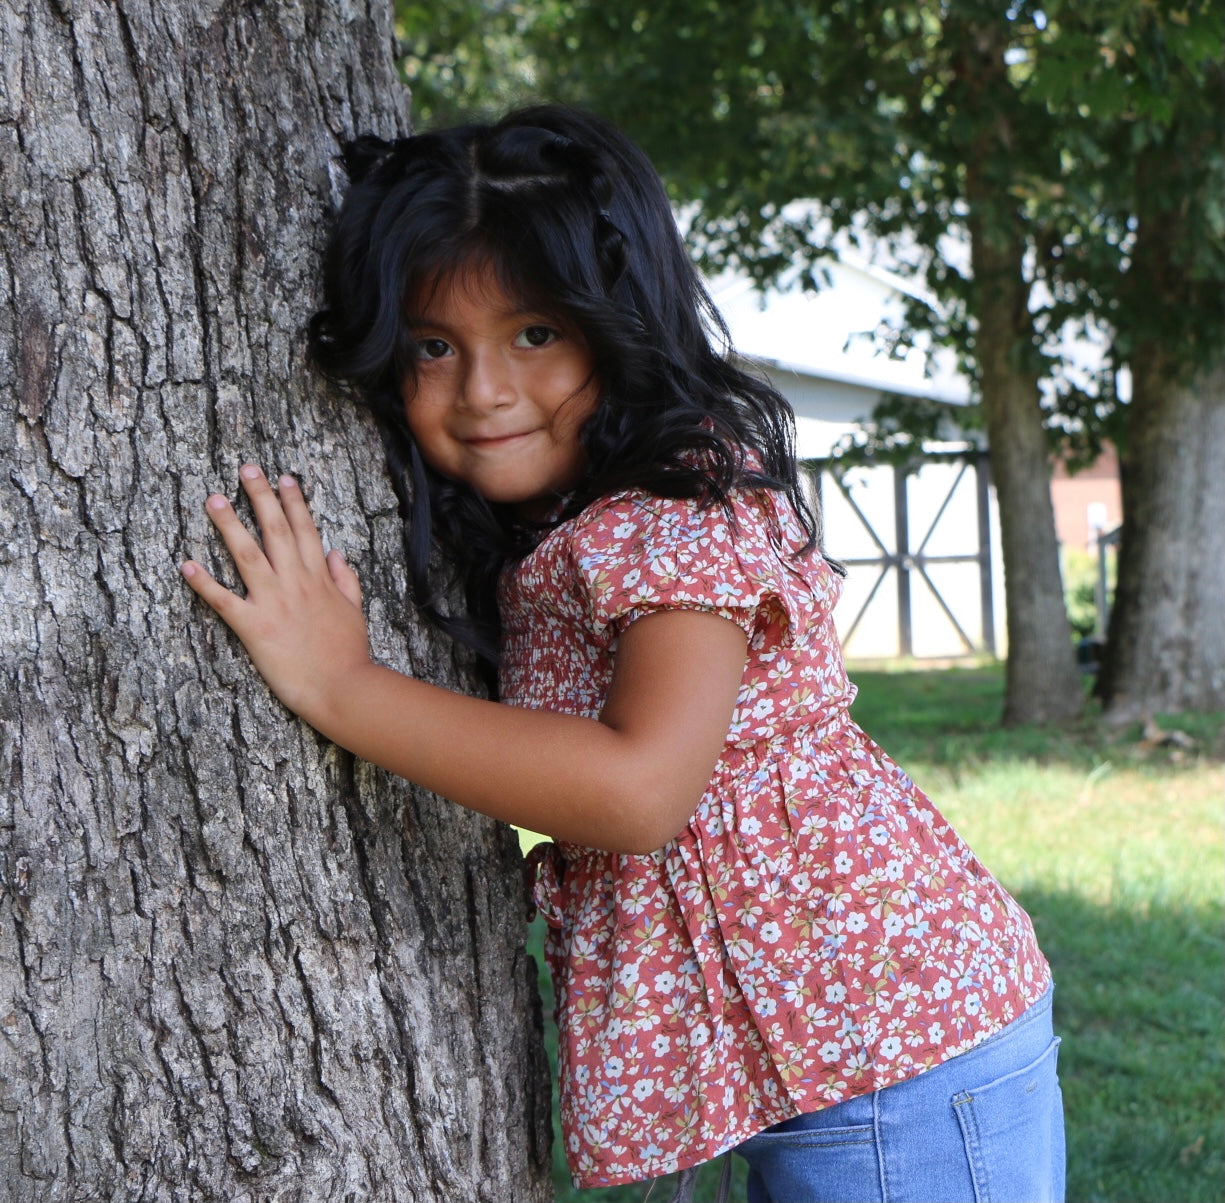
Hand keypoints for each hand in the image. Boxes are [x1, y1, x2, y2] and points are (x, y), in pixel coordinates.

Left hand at [180, 464, 370, 724]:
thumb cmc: (349, 653)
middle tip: (246, 470)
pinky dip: (203, 583)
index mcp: (318, 579)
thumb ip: (345, 580)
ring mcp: (273, 602)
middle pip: (275, 530)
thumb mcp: (354, 611)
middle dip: (260, 497)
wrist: (341, 687)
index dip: (294, 501)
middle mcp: (295, 582)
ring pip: (247, 554)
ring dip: (229, 525)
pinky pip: (223, 601)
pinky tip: (186, 565)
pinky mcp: (253, 627)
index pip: (305, 530)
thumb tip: (335, 553)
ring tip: (213, 500)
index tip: (284, 478)